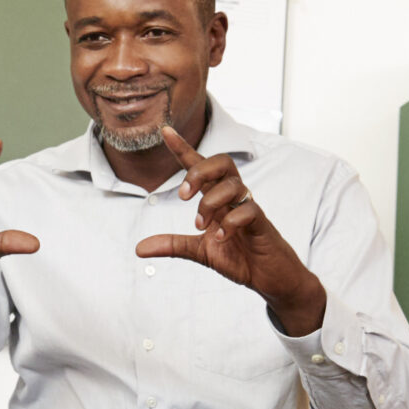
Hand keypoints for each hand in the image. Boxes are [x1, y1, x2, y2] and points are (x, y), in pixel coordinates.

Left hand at [135, 125, 326, 336]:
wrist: (269, 278)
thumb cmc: (240, 257)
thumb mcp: (199, 251)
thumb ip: (172, 245)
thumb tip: (138, 249)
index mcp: (217, 198)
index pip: (200, 166)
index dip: (183, 148)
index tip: (164, 130)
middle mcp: (233, 198)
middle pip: (221, 163)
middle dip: (199, 172)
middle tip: (182, 196)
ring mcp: (249, 208)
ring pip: (233, 185)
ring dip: (210, 203)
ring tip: (200, 225)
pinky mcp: (262, 224)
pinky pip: (249, 211)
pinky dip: (230, 223)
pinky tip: (219, 237)